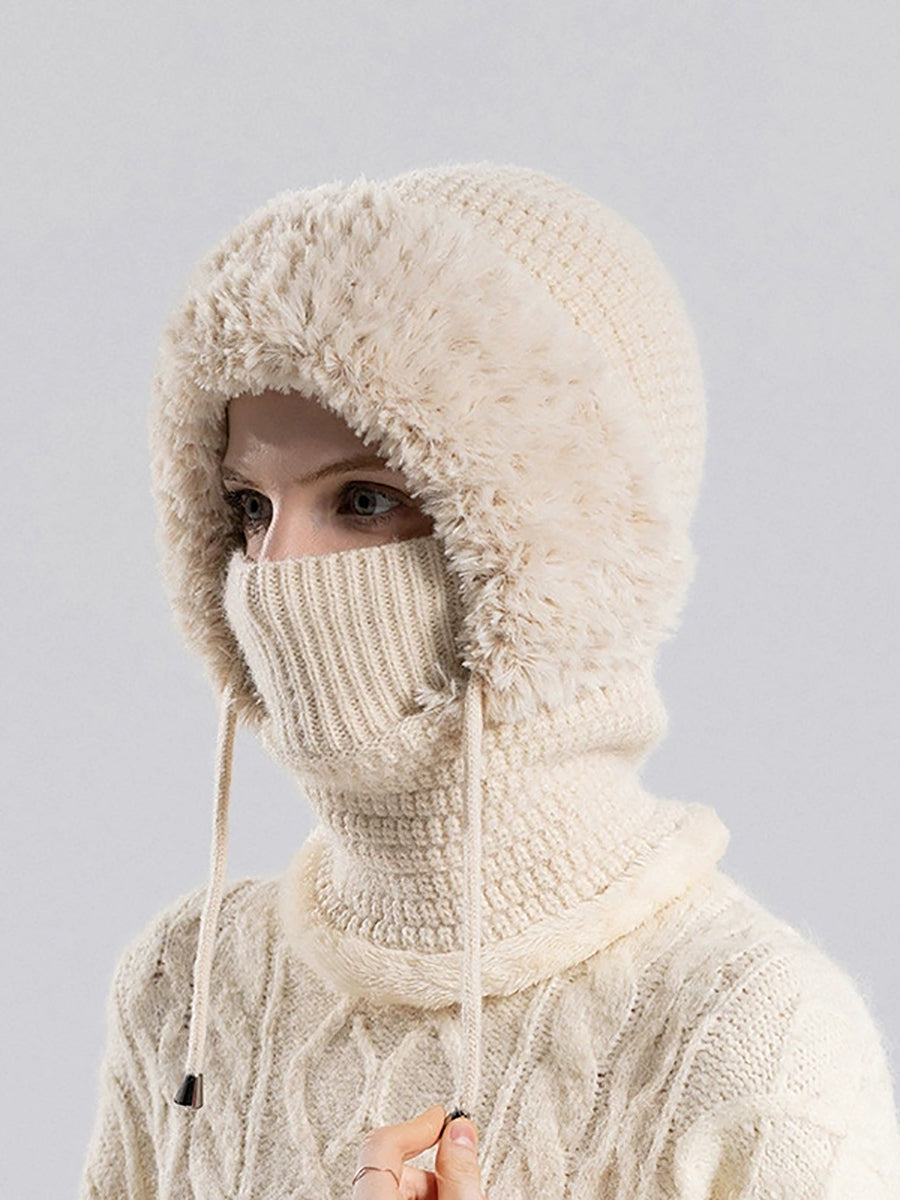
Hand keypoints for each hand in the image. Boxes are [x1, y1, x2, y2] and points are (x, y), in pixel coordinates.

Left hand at [353, 1105, 484, 1199]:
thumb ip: (458, 1173)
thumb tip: (460, 1131)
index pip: (382, 1144)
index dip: (417, 1125)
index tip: (442, 1118)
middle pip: (393, 1167)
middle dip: (432, 1165)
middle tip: (462, 1176)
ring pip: (396, 1186)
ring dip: (431, 1186)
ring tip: (459, 1196)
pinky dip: (424, 1199)